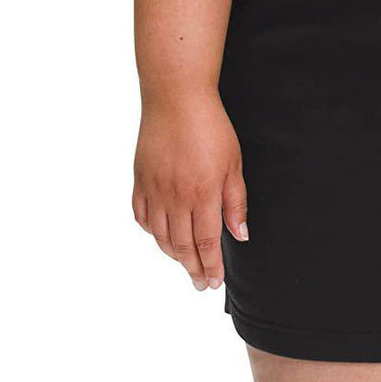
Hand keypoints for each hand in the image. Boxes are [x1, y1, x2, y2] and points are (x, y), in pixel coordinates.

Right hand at [132, 91, 247, 289]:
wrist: (175, 97)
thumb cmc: (210, 128)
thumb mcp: (233, 166)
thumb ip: (235, 203)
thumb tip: (239, 236)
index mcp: (202, 195)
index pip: (206, 243)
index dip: (211, 266)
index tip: (215, 283)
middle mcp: (175, 197)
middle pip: (183, 245)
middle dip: (194, 269)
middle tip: (201, 284)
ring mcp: (154, 189)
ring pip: (161, 235)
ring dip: (174, 255)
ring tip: (186, 264)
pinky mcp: (140, 179)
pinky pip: (142, 215)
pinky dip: (152, 231)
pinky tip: (162, 237)